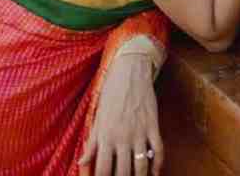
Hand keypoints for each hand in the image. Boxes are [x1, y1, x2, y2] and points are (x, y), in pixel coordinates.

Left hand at [79, 55, 162, 175]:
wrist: (130, 74)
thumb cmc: (110, 95)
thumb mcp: (97, 118)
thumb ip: (91, 143)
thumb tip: (81, 162)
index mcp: (105, 136)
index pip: (102, 169)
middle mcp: (122, 137)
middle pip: (123, 171)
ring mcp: (140, 132)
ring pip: (142, 164)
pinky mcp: (153, 125)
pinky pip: (158, 150)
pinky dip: (158, 164)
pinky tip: (156, 172)